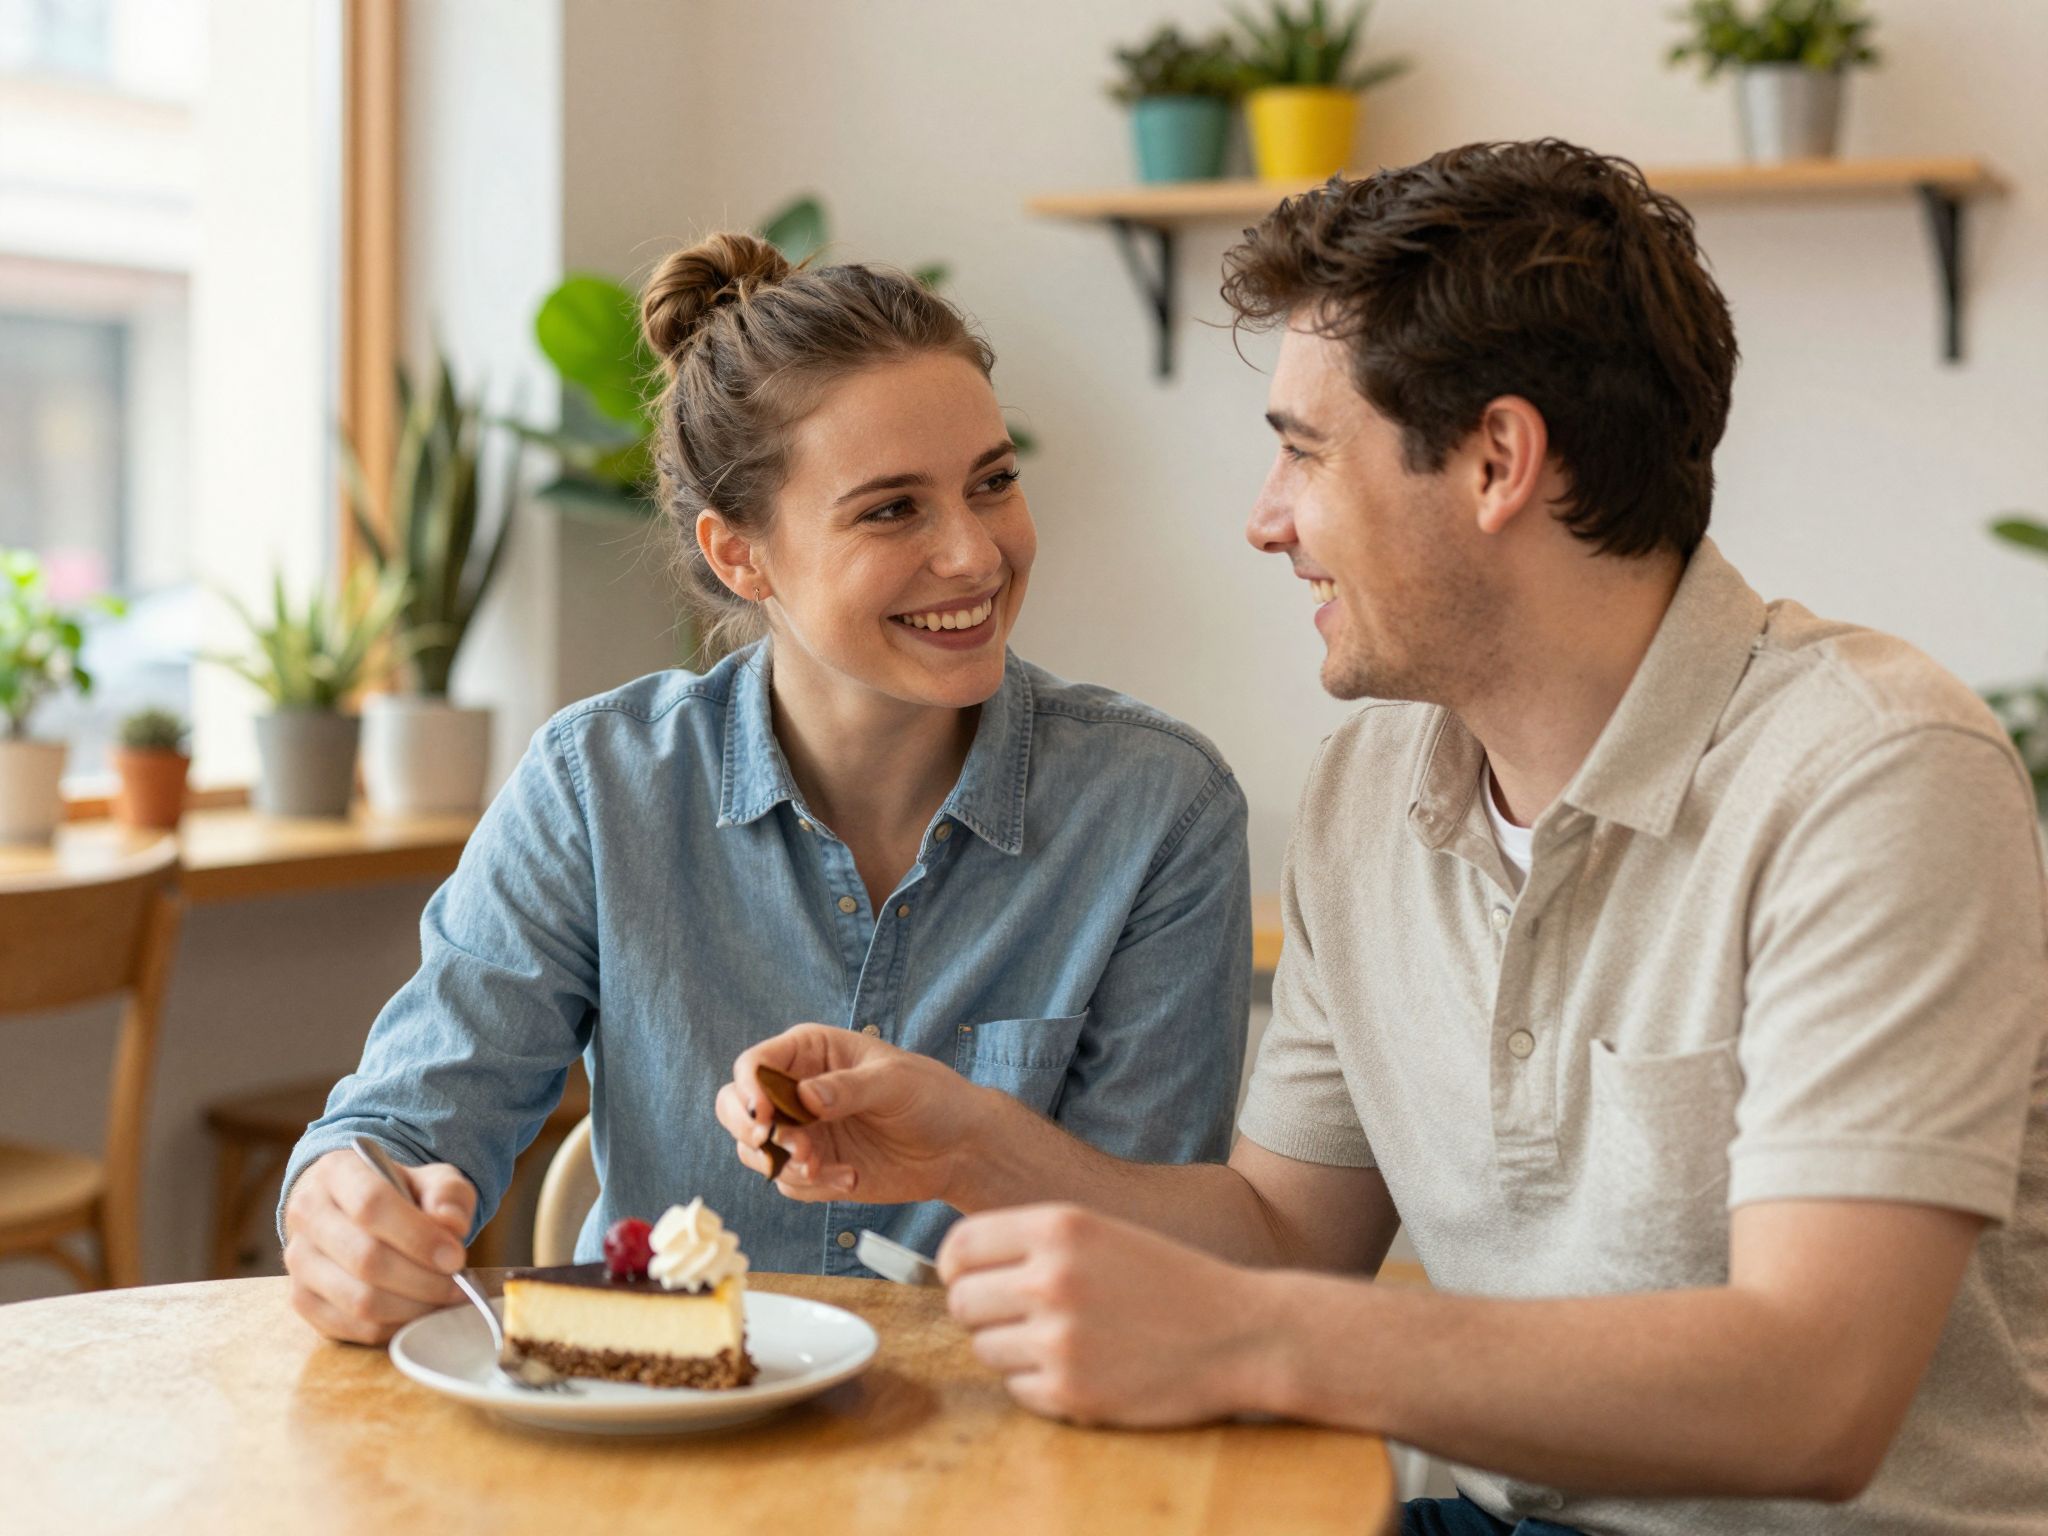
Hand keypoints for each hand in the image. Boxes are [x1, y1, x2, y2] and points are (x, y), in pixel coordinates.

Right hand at [283, 1146, 475, 1344]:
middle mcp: (307, 1213)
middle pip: (365, 1259)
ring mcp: (298, 1260)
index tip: (455, 1257)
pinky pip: (348, 1327)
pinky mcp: (301, 1298)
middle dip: (422, 1280)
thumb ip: (448, 1195)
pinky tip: (418, 1314)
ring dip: (411, 1308)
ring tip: (443, 1300)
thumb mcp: (433, 1179)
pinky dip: (391, 1327)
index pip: (371, 1205)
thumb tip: (450, 1225)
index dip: (418, 1237)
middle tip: (458, 1284)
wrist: (358, 1211)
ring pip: (356, 1300)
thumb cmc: (402, 1194)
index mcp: (337, 1171)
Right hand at [715, 1023, 998, 1205]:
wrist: (958, 1147)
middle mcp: (795, 1091)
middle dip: (747, 1128)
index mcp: (810, 1053)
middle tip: (771, 1143)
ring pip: (755, 1150)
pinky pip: (789, 1183)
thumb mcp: (893, 1082)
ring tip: (823, 1167)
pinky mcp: (814, 1168)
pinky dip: (811, 1186)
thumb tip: (804, 1097)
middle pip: (735, 1107)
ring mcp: (802, 1132)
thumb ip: (847, 1089)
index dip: (749, 1087)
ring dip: (781, 1163)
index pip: (756, 1064)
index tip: (763, 1114)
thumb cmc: (930, 1096)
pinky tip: (850, 1179)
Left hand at [937, 1204, 1281, 1427]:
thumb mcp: (1102, 1231)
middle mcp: (1051, 1279)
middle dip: (982, 1310)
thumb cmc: (1169, 1280)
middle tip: (1019, 1315)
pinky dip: (1038, 1383)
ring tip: (1061, 1340)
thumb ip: (1033, 1241)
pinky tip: (1081, 1367)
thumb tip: (958, 1263)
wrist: (1241, 1333)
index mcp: (1058, 1227)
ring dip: (1011, 1348)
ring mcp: (1058, 1340)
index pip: (959, 1247)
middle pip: (962, 1302)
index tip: (966, 1278)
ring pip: (984, 1348)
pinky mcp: (1070, 1393)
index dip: (955, 1266)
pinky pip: (1015, 1389)